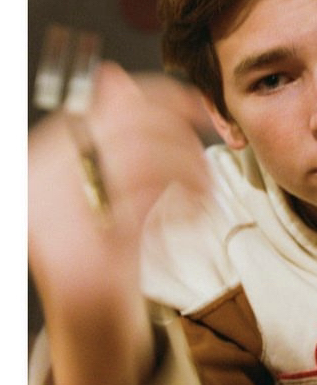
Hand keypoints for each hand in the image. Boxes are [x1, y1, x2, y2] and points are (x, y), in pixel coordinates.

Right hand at [28, 62, 212, 384]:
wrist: (88, 309)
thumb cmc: (103, 235)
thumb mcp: (107, 175)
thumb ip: (109, 127)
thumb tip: (114, 75)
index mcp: (45, 150)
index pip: (111, 106)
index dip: (164, 99)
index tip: (203, 109)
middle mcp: (41, 175)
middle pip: (135, 130)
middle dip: (185, 145)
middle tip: (208, 170)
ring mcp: (58, 216)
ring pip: (147, 163)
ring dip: (191, 175)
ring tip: (206, 196)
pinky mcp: (83, 254)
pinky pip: (150, 210)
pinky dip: (185, 208)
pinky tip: (196, 216)